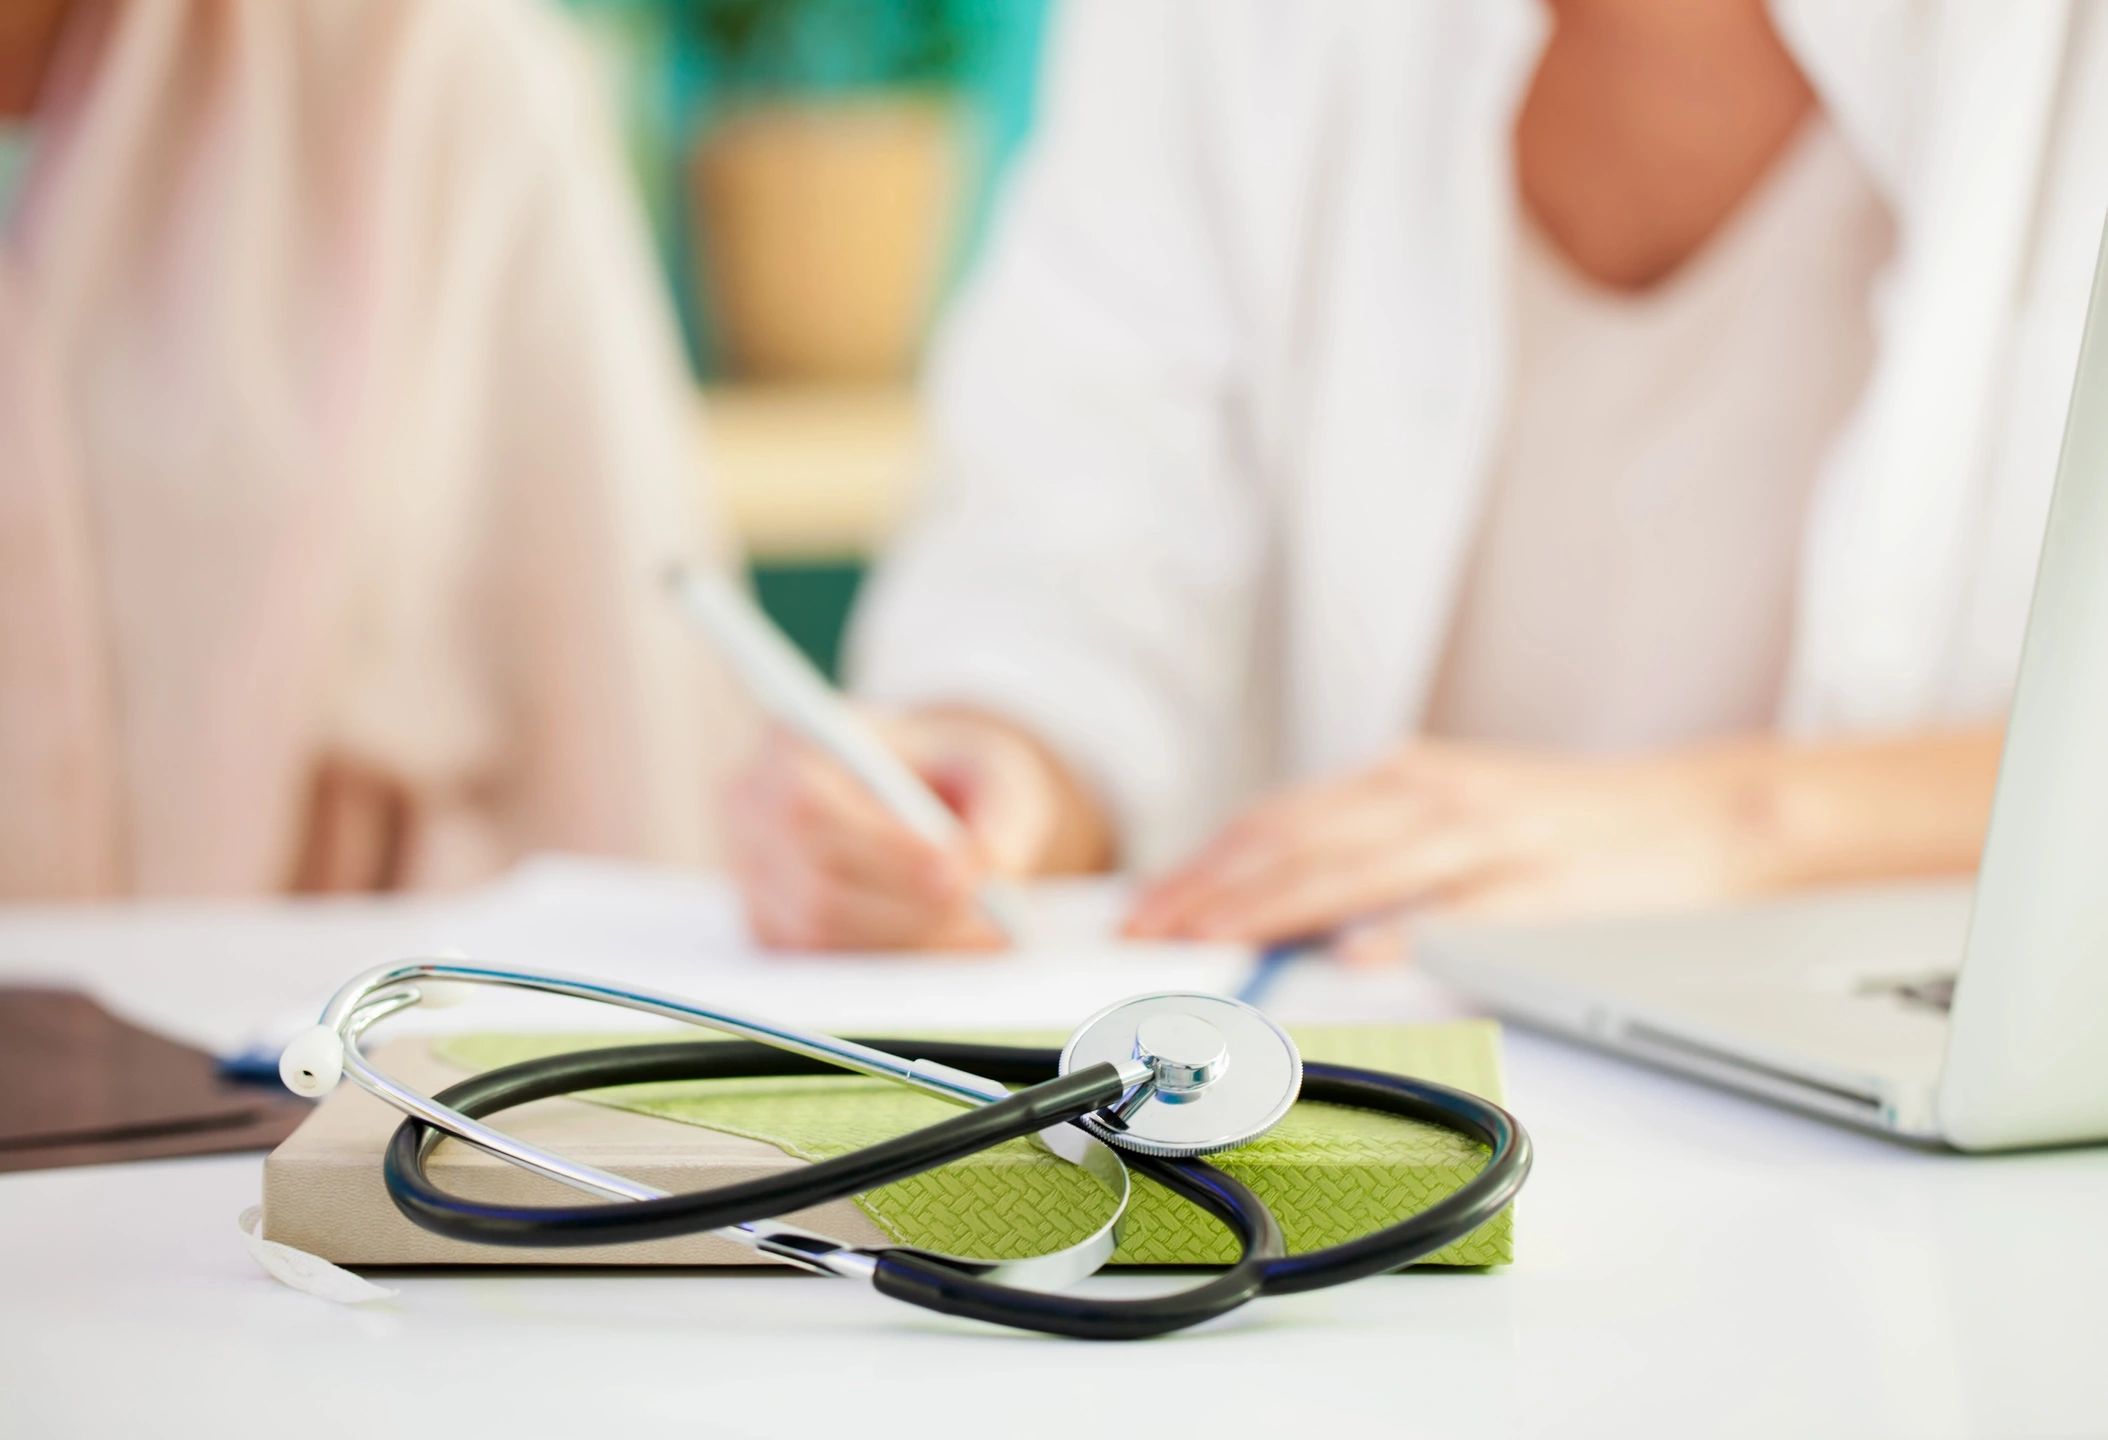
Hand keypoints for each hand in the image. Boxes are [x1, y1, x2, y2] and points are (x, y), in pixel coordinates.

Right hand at [723, 710, 1111, 949]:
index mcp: (791, 742)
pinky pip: (822, 961)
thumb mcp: (992, 770)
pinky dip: (893, 961)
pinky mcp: (768, 926)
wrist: (919, 798)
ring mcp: (750, 874)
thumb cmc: (949, 773)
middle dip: (910, 910)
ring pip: (818, 932)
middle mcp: (750, 808)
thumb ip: (1001, 812)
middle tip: (992, 924)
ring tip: (986, 936)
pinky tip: (949, 945)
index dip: (885, 851)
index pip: (812, 809)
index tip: (960, 875)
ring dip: (909, 941)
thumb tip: (989, 870)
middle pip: (814, 885)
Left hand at [1123, 740, 1790, 955]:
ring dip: (1276, 906)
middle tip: (1147, 935)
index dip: (1205, 867)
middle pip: (1299, 842)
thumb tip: (1278, 917)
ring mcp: (1489, 836)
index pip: (1278, 823)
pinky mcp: (1545, 886)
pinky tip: (1355, 953)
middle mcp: (1434, 796)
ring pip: (1360, 867)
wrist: (1706, 817)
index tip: (1143, 911)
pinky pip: (1465, 910)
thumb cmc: (1566, 829)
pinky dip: (1406, 928)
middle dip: (1214, 892)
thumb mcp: (1455, 820)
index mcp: (1405, 782)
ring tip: (1212, 941)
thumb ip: (1370, 855)